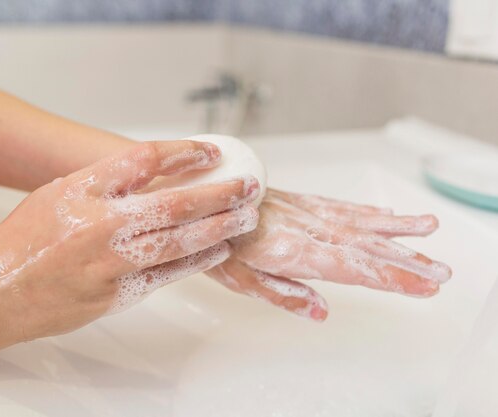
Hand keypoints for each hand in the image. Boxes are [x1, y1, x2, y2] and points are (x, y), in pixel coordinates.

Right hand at [0, 140, 259, 344]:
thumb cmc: (23, 241)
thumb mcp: (59, 193)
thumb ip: (104, 183)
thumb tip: (156, 175)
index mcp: (82, 189)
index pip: (146, 158)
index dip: (185, 153)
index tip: (210, 152)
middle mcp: (100, 224)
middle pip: (176, 202)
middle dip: (220, 193)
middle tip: (249, 187)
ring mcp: (110, 263)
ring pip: (180, 241)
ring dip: (219, 228)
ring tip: (246, 217)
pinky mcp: (115, 295)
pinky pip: (167, 275)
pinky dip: (196, 260)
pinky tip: (217, 250)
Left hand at [208, 189, 450, 320]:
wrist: (203, 198)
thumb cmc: (217, 243)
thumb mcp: (240, 279)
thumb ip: (283, 294)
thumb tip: (322, 311)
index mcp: (294, 251)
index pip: (353, 268)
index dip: (391, 277)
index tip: (425, 285)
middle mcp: (307, 228)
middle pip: (365, 246)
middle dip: (406, 259)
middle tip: (442, 271)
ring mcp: (305, 211)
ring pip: (359, 221)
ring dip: (396, 228)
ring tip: (429, 229)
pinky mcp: (300, 201)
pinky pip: (341, 206)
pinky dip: (367, 211)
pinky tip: (387, 213)